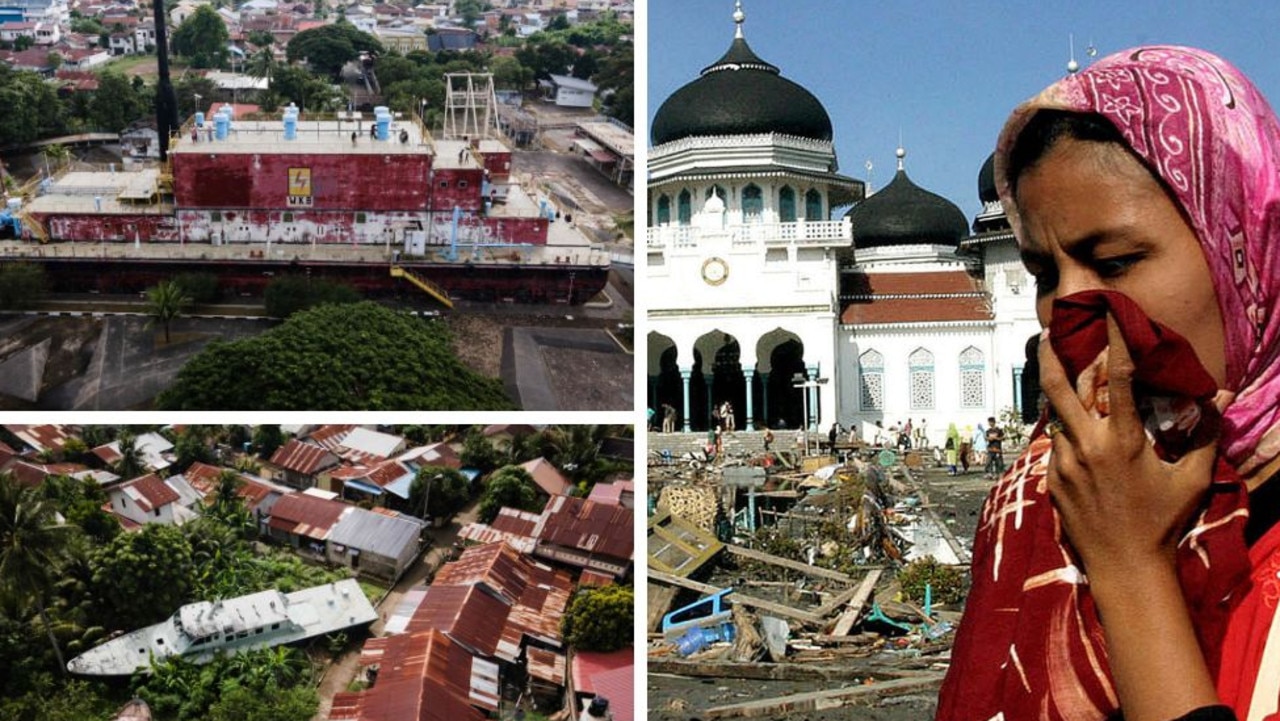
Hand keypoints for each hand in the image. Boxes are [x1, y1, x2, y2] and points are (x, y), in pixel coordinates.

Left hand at [1039, 314, 1217, 577]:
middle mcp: (1085, 447)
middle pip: (1057, 388)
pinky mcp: (1051, 480)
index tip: (1110, 315)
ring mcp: (1063, 464)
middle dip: (1050, 356)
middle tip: (1047, 332)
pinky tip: (1079, 433)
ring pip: (1058, 418)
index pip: (1116, 379)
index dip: (1114, 342)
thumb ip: (1204, 435)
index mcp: (1121, 441)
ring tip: (1068, 381)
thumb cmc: (1162, 522)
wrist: (1125, 568)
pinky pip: (1058, 446)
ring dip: (1065, 400)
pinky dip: (1068, 434)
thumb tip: (1221, 397)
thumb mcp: (1190, 479)